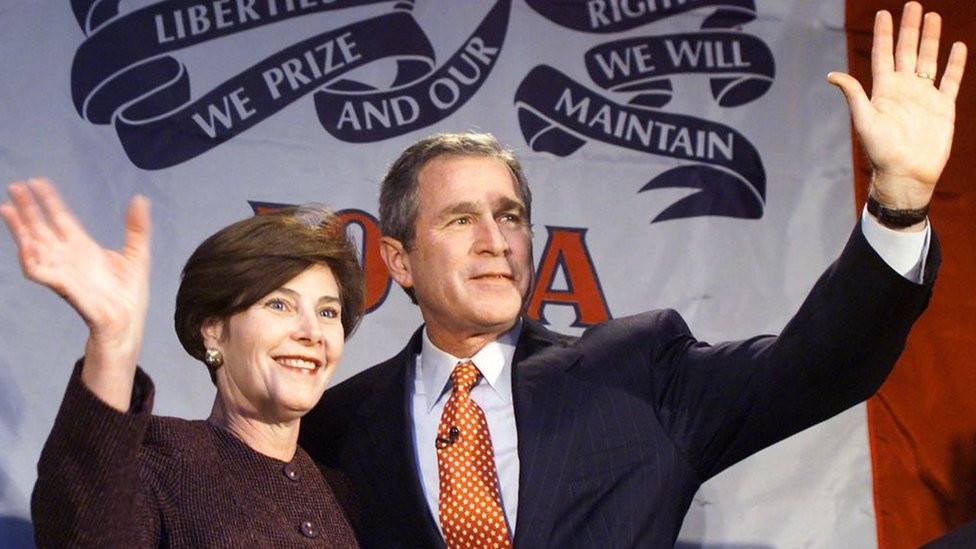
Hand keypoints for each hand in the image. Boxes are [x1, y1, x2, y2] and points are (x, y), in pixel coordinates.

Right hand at [1, 178, 150, 409]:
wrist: (128, 322)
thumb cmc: (128, 293)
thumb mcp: (137, 253)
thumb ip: (136, 227)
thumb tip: (140, 198)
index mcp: (83, 246)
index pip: (61, 217)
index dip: (49, 200)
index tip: (39, 181)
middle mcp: (68, 256)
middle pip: (42, 226)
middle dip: (27, 208)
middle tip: (15, 186)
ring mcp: (63, 271)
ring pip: (33, 245)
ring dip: (19, 228)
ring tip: (7, 209)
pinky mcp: (63, 287)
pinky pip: (37, 271)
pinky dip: (28, 257)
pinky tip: (24, 242)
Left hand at [827, 1, 966, 210]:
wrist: (906, 174)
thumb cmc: (881, 151)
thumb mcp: (864, 120)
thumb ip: (853, 95)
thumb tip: (832, 75)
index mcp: (884, 90)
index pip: (884, 55)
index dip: (884, 35)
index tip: (884, 13)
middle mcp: (904, 90)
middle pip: (907, 51)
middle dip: (909, 29)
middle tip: (913, 5)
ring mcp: (924, 97)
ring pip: (928, 61)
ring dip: (930, 40)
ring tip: (933, 17)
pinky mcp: (943, 108)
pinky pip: (950, 81)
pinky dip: (955, 65)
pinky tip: (957, 47)